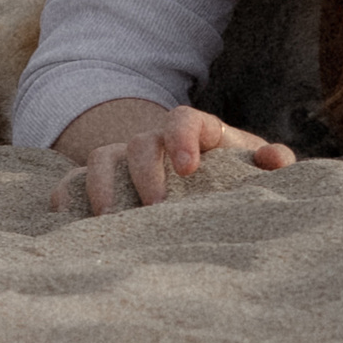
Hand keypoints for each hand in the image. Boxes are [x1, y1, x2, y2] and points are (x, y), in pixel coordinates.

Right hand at [50, 98, 294, 214]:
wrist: (198, 181)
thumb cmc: (231, 174)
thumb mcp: (252, 167)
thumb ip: (270, 162)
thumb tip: (276, 158)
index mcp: (196, 132)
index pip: (184, 119)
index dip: (183, 137)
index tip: (188, 168)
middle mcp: (155, 141)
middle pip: (141, 141)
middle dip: (145, 173)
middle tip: (156, 209)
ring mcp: (124, 161)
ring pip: (102, 158)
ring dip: (103, 187)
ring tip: (112, 222)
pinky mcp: (100, 184)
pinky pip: (72, 181)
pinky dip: (66, 195)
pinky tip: (68, 218)